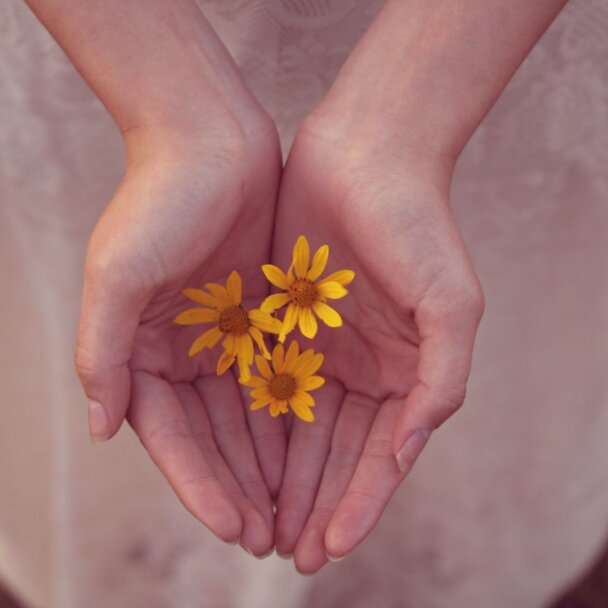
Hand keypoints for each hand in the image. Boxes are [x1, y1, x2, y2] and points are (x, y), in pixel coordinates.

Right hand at [75, 116, 284, 556]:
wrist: (211, 140)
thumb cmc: (159, 200)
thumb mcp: (118, 274)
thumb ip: (102, 352)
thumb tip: (102, 428)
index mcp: (142, 352)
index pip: (172, 438)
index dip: (201, 486)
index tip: (236, 527)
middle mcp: (182, 353)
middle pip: (214, 439)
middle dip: (242, 489)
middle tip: (275, 540)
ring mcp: (226, 338)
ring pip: (250, 417)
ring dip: (270, 465)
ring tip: (297, 512)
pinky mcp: (263, 318)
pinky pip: (280, 379)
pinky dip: (292, 418)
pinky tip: (312, 453)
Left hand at [270, 117, 483, 571]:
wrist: (365, 154)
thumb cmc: (416, 224)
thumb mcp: (451, 303)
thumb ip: (441, 380)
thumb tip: (408, 450)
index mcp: (404, 371)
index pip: (380, 455)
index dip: (358, 503)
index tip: (331, 547)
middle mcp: (362, 367)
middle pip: (335, 452)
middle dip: (314, 502)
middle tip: (288, 554)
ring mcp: (321, 347)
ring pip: (296, 427)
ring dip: (282, 476)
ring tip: (260, 524)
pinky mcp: (281, 322)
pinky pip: (264, 382)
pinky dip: (254, 424)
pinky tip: (238, 461)